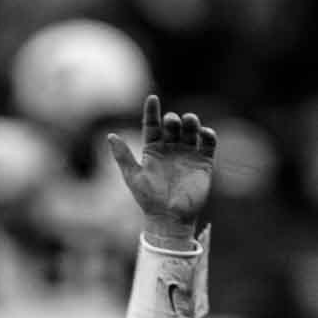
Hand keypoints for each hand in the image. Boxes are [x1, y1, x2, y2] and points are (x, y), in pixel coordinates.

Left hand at [108, 95, 215, 239]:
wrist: (169, 218)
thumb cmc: (148, 199)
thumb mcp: (133, 177)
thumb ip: (123, 156)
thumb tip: (110, 135)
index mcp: (152, 150)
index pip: (152, 125)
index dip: (152, 111)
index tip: (152, 98)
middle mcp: (170, 149)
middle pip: (173, 126)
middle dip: (173, 120)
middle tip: (172, 121)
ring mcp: (187, 154)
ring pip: (191, 130)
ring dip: (191, 122)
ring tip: (189, 121)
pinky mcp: (203, 162)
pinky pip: (208, 144)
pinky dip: (208, 135)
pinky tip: (203, 133)